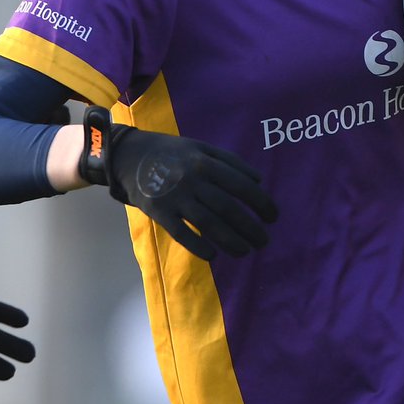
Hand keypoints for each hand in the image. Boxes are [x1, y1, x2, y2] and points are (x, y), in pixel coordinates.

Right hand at [77, 105, 277, 260]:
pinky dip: (200, 247)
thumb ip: (230, 161)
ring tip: (246, 252)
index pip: (242, 186)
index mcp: (205, 163)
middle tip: (264, 241)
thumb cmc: (171, 152)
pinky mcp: (159, 212)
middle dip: (251, 228)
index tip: (273, 217)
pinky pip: (182, 234)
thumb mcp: (201, 147)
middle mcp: (193, 180)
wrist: (130, 155)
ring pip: (210, 225)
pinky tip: (215, 256)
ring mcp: (175, 197)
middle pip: (229, 210)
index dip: (261, 204)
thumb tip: (258, 181)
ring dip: (232, 242)